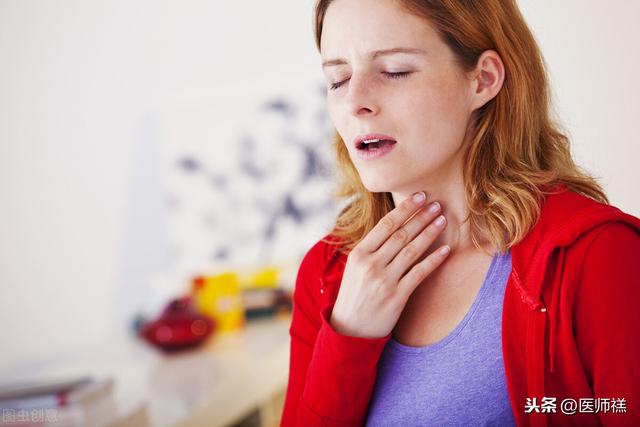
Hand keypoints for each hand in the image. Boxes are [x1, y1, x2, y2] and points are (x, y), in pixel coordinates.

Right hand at [330, 192, 449, 337]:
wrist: (350, 330)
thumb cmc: (354, 295)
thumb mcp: (354, 268)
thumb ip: (371, 249)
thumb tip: (394, 226)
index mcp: (358, 254)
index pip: (386, 224)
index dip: (405, 208)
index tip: (419, 196)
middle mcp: (371, 264)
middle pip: (401, 234)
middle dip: (421, 217)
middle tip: (437, 203)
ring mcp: (384, 281)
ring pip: (412, 250)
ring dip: (429, 232)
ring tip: (442, 219)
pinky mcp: (397, 297)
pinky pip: (419, 273)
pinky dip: (433, 260)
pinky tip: (445, 249)